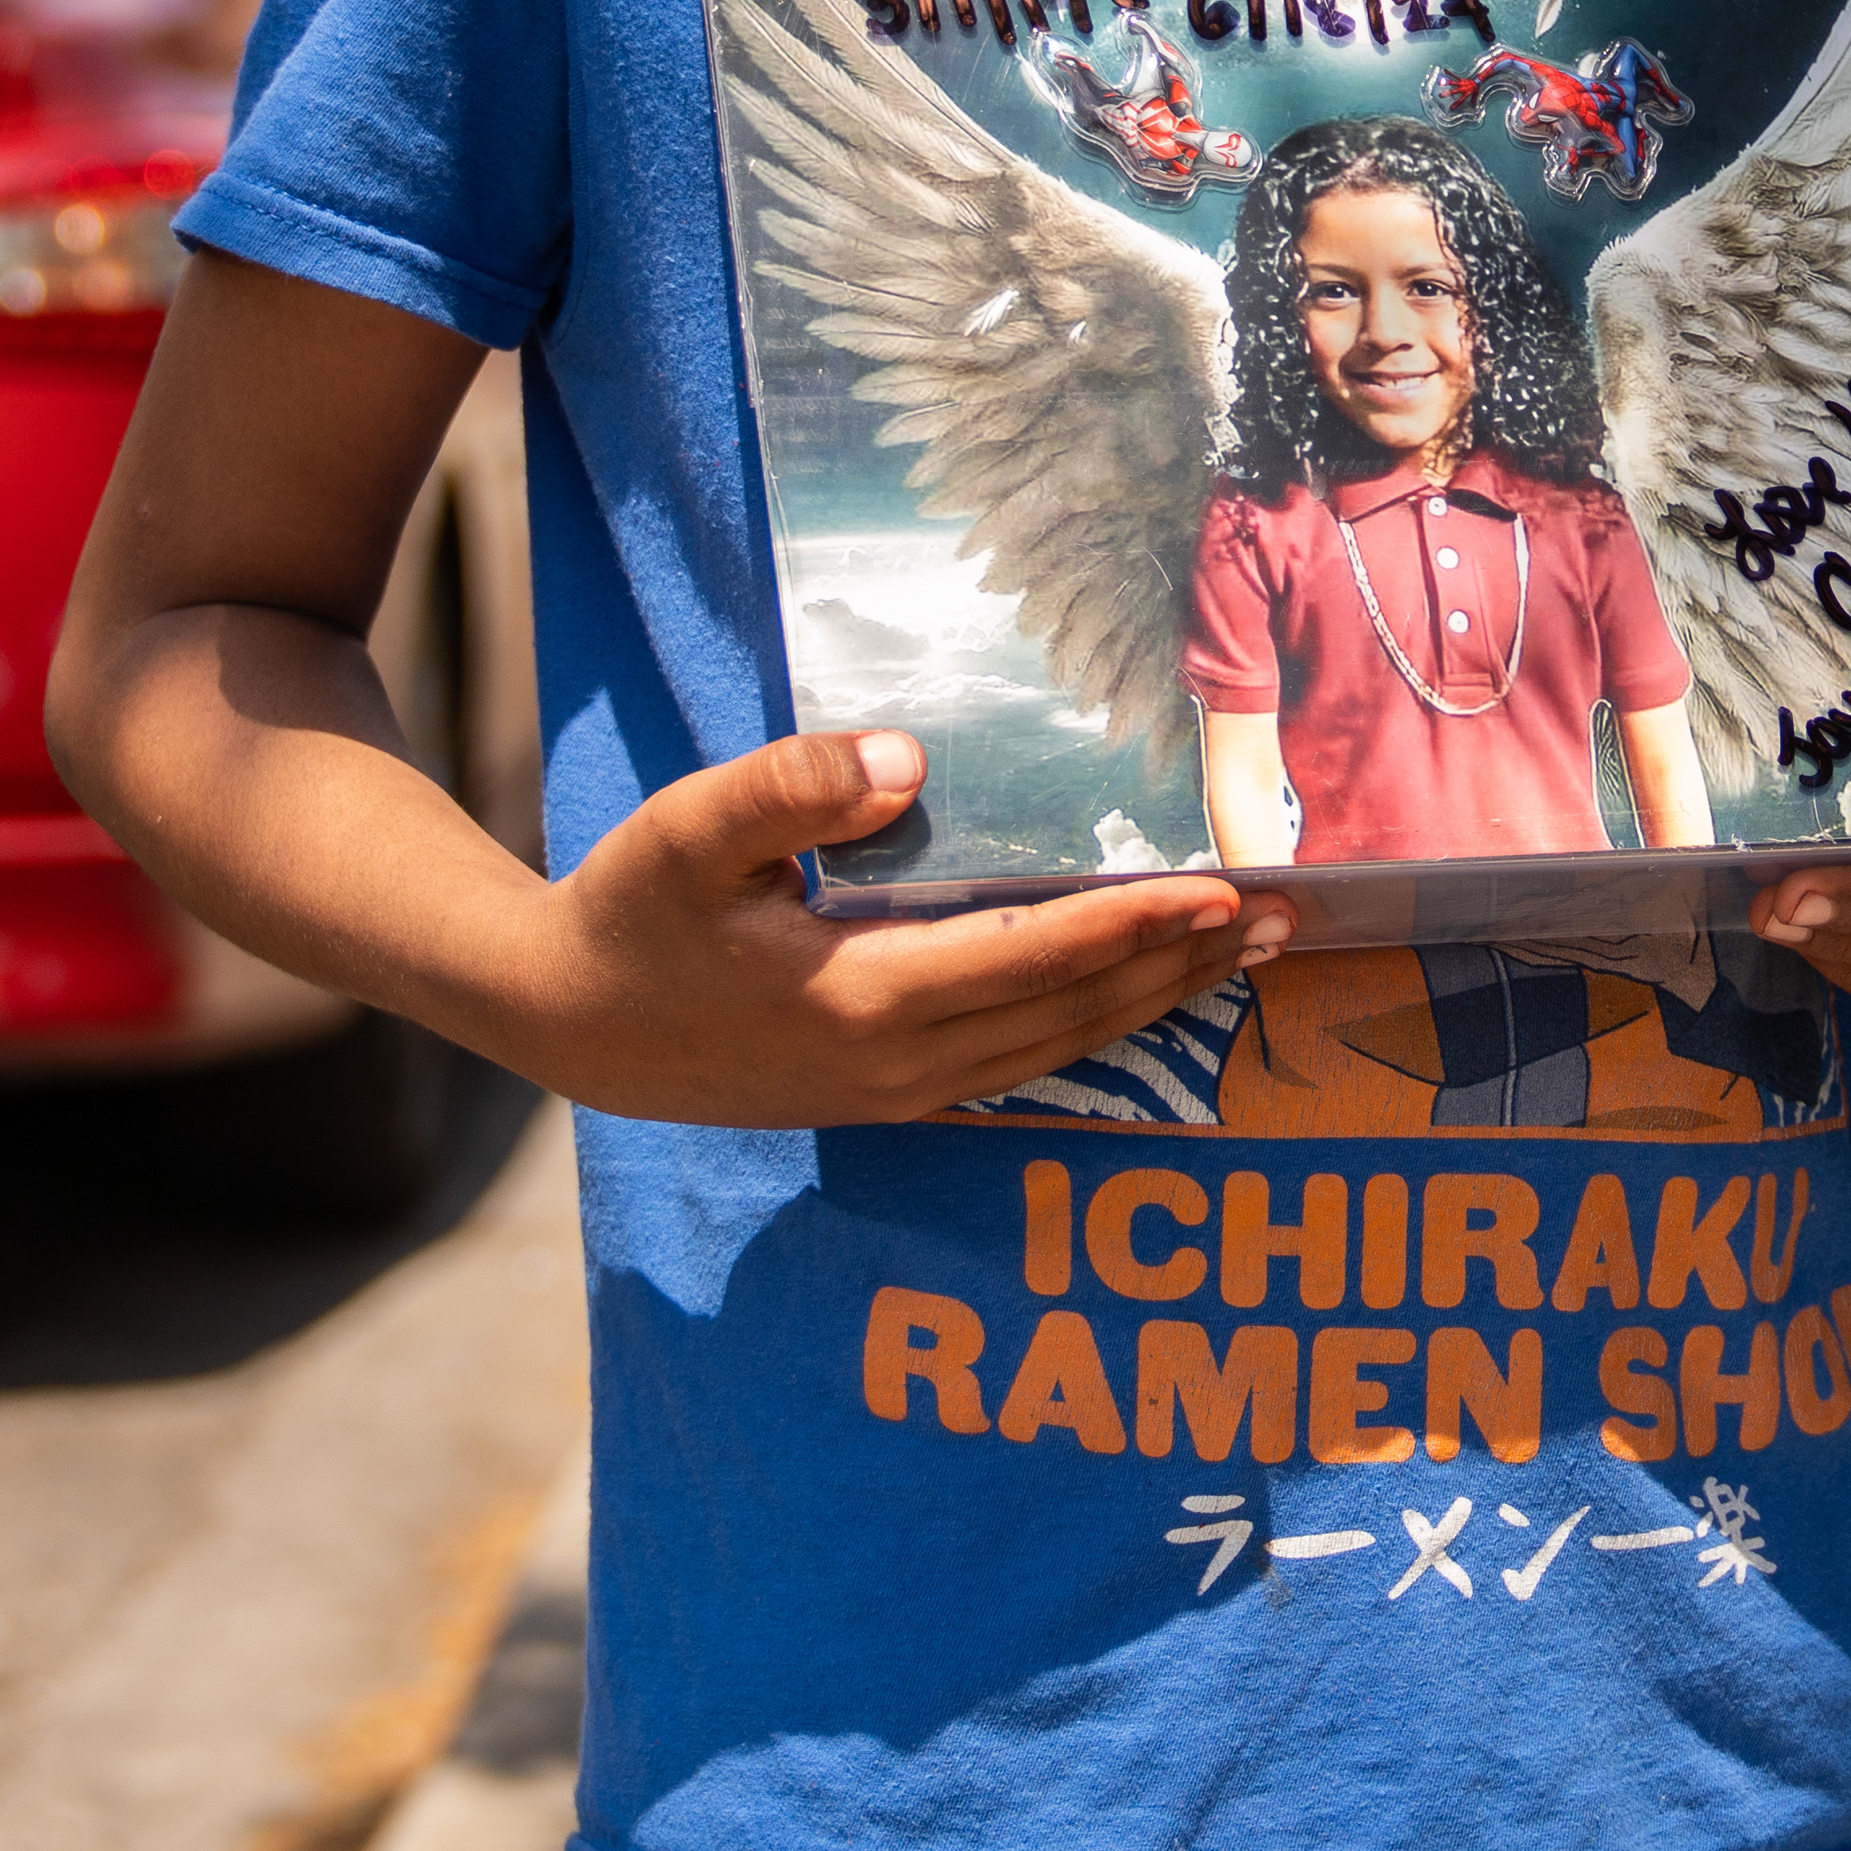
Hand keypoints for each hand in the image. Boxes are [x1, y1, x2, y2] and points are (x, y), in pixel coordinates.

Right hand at [507, 728, 1293, 1126]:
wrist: (565, 1020)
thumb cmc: (629, 912)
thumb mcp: (687, 832)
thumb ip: (790, 788)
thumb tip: (907, 756)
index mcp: (859, 999)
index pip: (1033, 959)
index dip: (1134, 925)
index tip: (1223, 890)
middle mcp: (894, 1062)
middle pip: (1072, 1014)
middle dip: (1182, 966)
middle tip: (1285, 917)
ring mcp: (893, 1091)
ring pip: (1058, 1049)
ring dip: (1157, 1001)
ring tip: (1245, 954)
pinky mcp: (886, 1094)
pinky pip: (1020, 1062)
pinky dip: (1095, 1025)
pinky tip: (1141, 995)